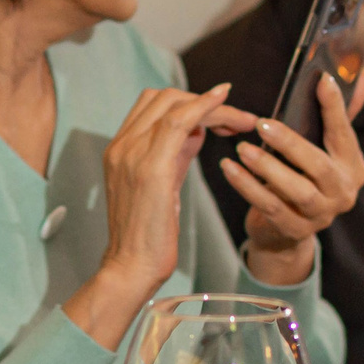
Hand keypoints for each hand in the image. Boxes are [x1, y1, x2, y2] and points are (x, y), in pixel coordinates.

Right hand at [63, 83, 237, 348]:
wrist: (130, 265)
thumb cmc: (147, 234)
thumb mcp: (162, 183)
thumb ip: (176, 153)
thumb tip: (198, 129)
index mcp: (121, 149)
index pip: (153, 105)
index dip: (189, 102)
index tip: (219, 116)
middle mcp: (122, 145)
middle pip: (163, 98)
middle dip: (204, 101)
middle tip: (238, 120)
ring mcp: (133, 153)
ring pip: (173, 104)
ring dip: (213, 105)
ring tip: (242, 121)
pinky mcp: (151, 167)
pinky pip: (178, 121)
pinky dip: (203, 105)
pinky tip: (224, 100)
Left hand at [222, 72, 363, 285]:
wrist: (286, 232)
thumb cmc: (304, 178)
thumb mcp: (323, 147)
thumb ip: (339, 113)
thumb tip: (361, 72)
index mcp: (353, 167)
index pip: (345, 133)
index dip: (334, 107)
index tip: (322, 80)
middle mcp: (343, 193)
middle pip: (319, 166)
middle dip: (291, 144)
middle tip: (262, 123)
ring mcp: (322, 216)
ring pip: (296, 191)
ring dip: (267, 168)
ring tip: (241, 149)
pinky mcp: (295, 230)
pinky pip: (270, 207)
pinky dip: (247, 187)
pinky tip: (229, 169)